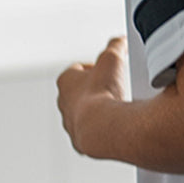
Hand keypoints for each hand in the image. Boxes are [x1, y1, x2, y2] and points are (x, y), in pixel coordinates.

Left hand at [57, 36, 128, 155]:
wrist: (103, 127)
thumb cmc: (102, 93)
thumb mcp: (112, 58)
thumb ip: (115, 45)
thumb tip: (120, 41)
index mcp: (65, 81)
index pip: (76, 70)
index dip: (92, 68)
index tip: (104, 70)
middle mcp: (63, 104)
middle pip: (78, 93)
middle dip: (94, 90)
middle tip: (111, 89)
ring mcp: (70, 124)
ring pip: (82, 115)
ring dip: (96, 111)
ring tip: (113, 108)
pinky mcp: (79, 142)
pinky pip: (89, 133)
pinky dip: (99, 129)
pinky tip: (111, 125)